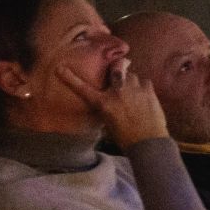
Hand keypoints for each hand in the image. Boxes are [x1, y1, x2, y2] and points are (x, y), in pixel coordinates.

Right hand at [53, 48, 168, 146]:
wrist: (147, 141)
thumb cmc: (125, 137)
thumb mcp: (108, 123)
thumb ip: (106, 108)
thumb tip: (108, 101)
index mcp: (103, 103)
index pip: (83, 88)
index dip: (70, 78)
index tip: (60, 68)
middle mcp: (117, 92)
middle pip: (115, 70)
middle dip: (116, 69)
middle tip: (117, 73)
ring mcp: (134, 89)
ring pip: (131, 75)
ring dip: (130, 81)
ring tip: (133, 91)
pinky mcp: (149, 91)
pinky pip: (144, 81)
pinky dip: (143, 86)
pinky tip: (144, 95)